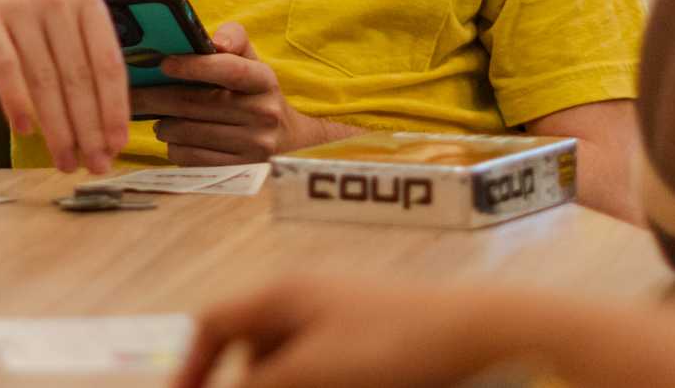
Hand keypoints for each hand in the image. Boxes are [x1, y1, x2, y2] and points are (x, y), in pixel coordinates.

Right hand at [0, 0, 128, 172]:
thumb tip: (104, 123)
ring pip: (45, 79)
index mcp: (86, 1)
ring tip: (64, 159)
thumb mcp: (61, 16)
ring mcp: (19, 6)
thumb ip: (83, 56)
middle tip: (93, 164)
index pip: (108, 63)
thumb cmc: (23, 6)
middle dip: (88, 129)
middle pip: (78, 77)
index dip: (114, 109)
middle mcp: (56, 0)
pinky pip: (5, 68)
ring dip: (57, 128)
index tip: (117, 145)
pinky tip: (25, 131)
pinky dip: (17, 103)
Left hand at [130, 23, 327, 163]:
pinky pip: (191, 157)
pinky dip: (174, 146)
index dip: (194, 66)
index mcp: (264, 79)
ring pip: (187, 133)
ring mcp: (254, 145)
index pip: (229, 69)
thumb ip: (233, 38)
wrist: (287, 137)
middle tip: (132, 93)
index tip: (163, 63)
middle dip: (155, 97)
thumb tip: (214, 42)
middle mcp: (264, 113)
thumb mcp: (251, 59)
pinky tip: (175, 138)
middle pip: (196, 104)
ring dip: (163, 124)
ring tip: (159, 117)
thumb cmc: (254, 90)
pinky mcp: (240, 170)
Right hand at [174, 277, 505, 387]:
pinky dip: (315, 383)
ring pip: (288, 362)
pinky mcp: (370, 340)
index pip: (214, 323)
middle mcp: (304, 300)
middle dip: (246, 383)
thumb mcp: (313, 373)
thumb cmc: (394, 346)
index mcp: (282, 295)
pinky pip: (323, 367)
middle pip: (250, 347)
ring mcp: (339, 318)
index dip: (192, 366)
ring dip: (281, 385)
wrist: (482, 334)